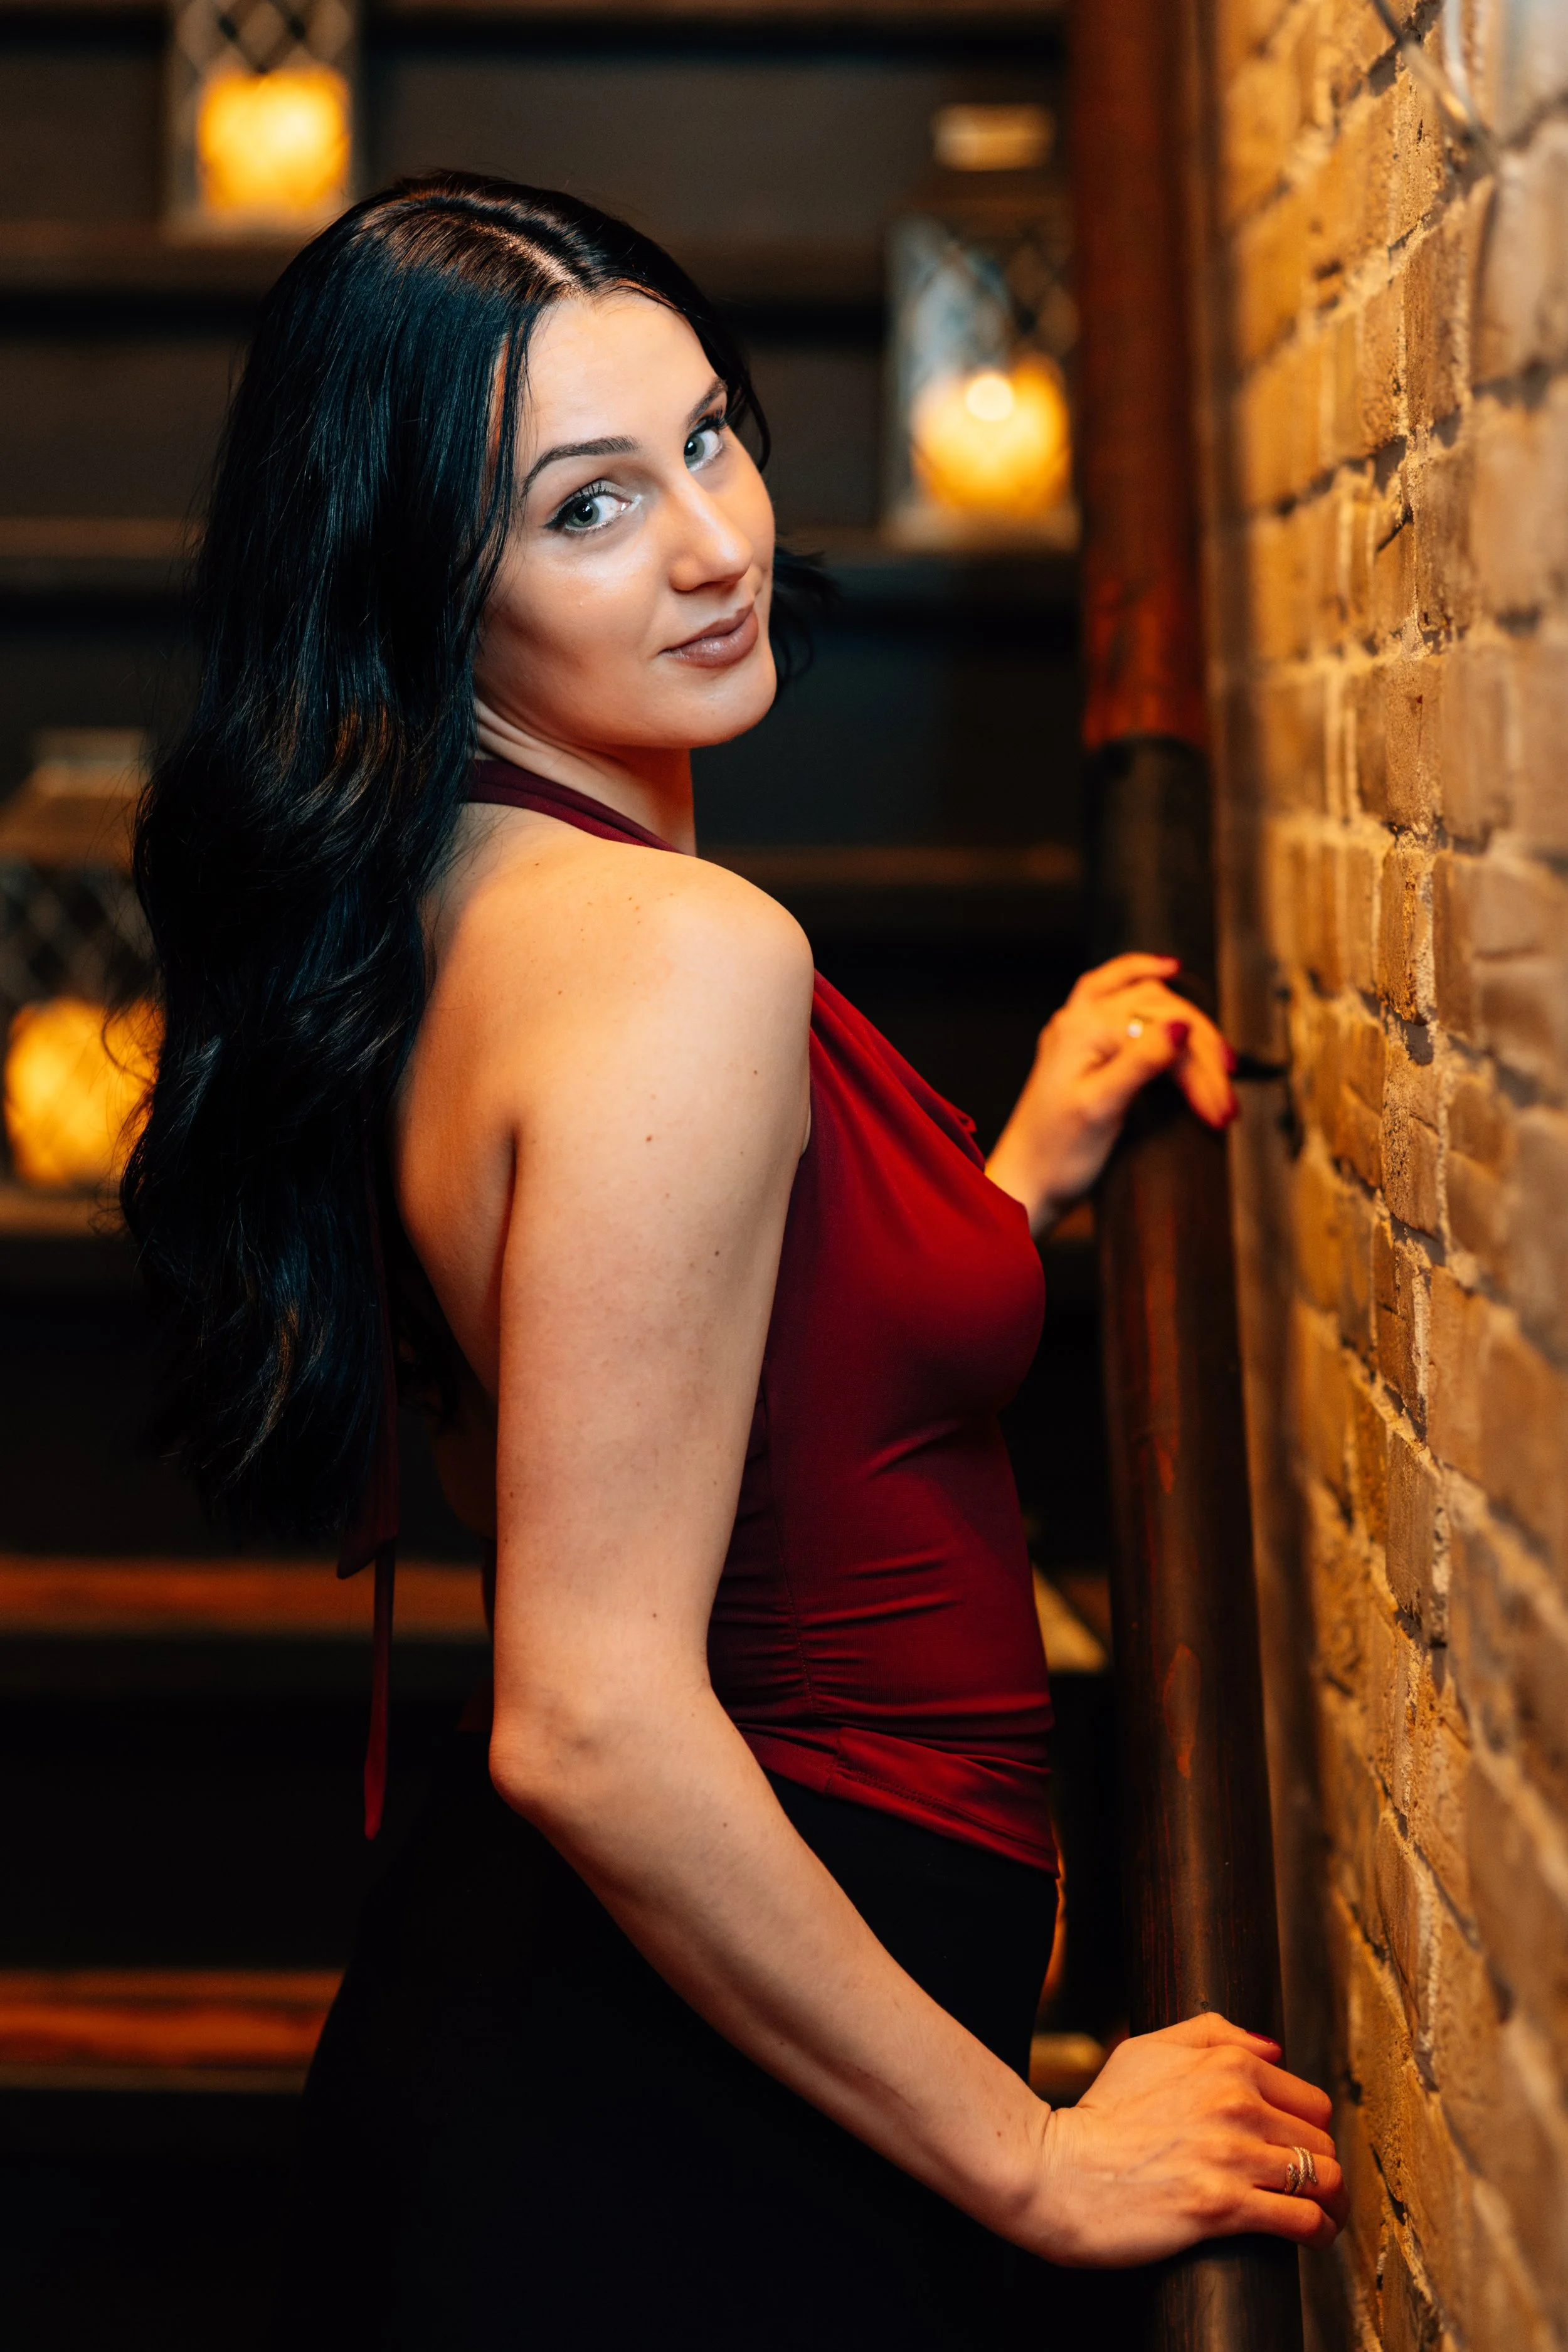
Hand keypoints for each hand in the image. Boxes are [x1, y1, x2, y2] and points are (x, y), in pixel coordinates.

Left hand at [985, 954, 1238, 1233]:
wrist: (1024, 1184)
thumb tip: (1181, 1025)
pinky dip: (1148, 988)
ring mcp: (1077, 1029)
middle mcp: (1077, 1019)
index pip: (1161, 1025)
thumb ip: (1140, 1061)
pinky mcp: (1081, 1045)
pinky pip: (1119, 997)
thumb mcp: (1102, 1108)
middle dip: (1201, 1048)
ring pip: (1144, 1000)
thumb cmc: (1055, 1155)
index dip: (1200, 1061)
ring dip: (1188, 1026)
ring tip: (1222, 1064)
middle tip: (1227, 1091)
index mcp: (1082, 1028)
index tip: (1223, 1101)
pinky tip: (1167, 976)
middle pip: (1158, 1008)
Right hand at [1027, 2013, 1346, 2266]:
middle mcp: (1235, 2102)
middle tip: (1308, 2189)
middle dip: (1321, 2167)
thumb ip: (1211, 2033)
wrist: (1056, 2170)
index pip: (1309, 2099)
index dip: (1307, 2130)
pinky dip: (1317, 2231)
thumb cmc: (1100, 2113)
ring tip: (1320, 2216)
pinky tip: (1309, 2236)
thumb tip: (1273, 2046)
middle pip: (1323, 2140)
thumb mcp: (1145, 2049)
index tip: (1296, 2152)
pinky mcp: (1222, 2206)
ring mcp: (1230, 2155)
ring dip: (1331, 2202)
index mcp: (1225, 2063)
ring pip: (1326, 2178)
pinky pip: (1303, 2219)